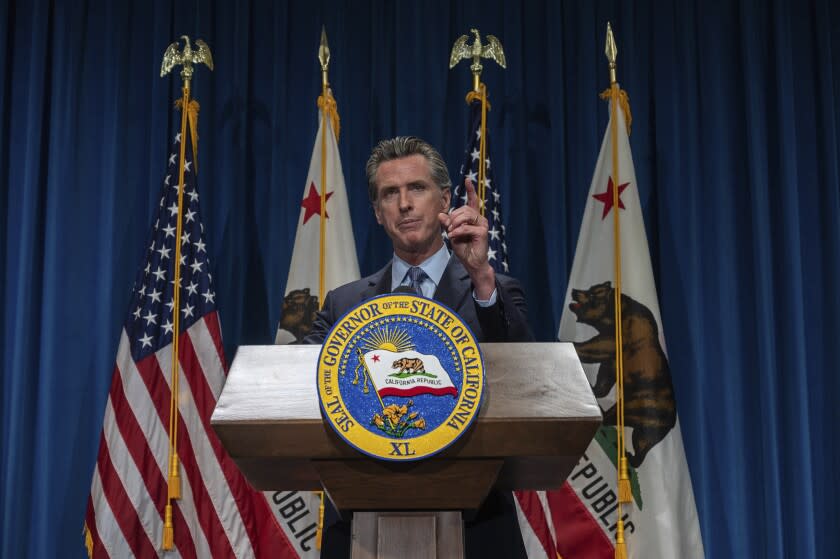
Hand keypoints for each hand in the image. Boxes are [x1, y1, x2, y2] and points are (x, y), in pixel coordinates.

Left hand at [438, 180, 494, 298]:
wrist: (471, 262)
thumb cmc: (463, 247)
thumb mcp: (452, 233)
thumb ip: (447, 223)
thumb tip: (440, 214)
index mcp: (473, 217)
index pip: (473, 200)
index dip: (471, 189)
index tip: (467, 179)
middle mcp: (479, 218)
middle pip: (464, 209)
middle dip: (453, 217)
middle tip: (449, 228)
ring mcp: (482, 224)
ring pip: (465, 216)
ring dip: (454, 224)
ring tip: (451, 232)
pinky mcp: (482, 232)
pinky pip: (466, 227)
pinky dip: (457, 232)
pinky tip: (453, 236)